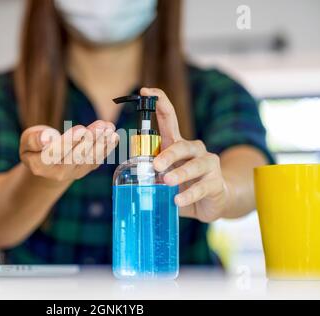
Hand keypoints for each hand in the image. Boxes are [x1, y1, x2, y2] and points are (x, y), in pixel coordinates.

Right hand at [20, 120, 118, 183]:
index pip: (56, 154)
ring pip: (90, 158)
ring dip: (102, 142)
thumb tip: (46, 139)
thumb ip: (34, 140)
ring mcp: (74, 172)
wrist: (46, 163)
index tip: (81, 130)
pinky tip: (114, 136)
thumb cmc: (35, 147)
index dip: (69, 142)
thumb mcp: (27, 141)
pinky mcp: (86, 169)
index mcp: (40, 165)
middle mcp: (59, 172)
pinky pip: (98, 159)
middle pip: (76, 156)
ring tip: (109, 128)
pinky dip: (107, 147)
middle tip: (100, 126)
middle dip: (90, 139)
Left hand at [141, 88, 229, 222]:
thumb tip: (124, 172)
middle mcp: (194, 150)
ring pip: (195, 165)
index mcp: (178, 144)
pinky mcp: (215, 183)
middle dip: (169, 154)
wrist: (214, 200)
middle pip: (182, 145)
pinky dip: (189, 195)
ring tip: (168, 182)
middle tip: (156, 166)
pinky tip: (178, 201)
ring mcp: (207, 165)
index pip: (168, 118)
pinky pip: (201, 188)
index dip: (159, 101)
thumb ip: (150, 170)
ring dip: (181, 173)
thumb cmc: (184, 184)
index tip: (146, 91)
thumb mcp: (166, 173)